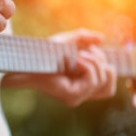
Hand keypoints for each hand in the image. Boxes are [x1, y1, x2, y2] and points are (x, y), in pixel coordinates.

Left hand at [2, 29, 116, 106]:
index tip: (91, 50)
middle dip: (101, 61)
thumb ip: (84, 38)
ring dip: (95, 63)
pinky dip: (88, 66)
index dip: (106, 66)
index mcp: (80, 85)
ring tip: (78, 55)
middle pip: (108, 82)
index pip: (108, 86)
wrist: (27, 60)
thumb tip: (102, 38)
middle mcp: (80, 94)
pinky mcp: (72, 96)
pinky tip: (76, 59)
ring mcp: (76, 97)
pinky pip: (92, 81)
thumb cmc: (43, 53)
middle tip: (84, 51)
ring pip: (102, 81)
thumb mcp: (66, 42)